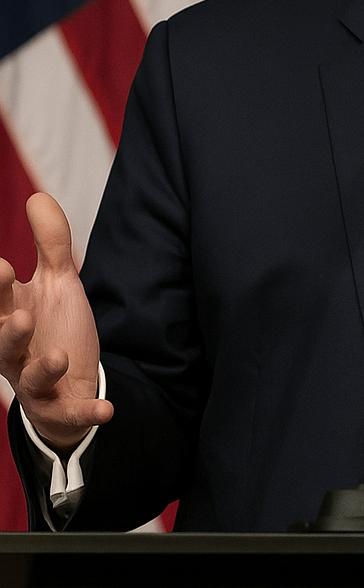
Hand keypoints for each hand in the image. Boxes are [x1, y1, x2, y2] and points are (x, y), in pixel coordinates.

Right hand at [0, 193, 111, 450]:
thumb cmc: (53, 325)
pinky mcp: (63, 406)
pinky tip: (106, 411)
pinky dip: (88, 413)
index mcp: (11, 316)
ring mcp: (38, 382)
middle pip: (2, 343)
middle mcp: (17, 352)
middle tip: (17, 314)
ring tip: (59, 356)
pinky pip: (73, 413)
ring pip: (31, 378)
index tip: (2, 267)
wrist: (68, 382)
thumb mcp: (58, 282)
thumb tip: (37, 196)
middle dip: (7, 331)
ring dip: (43, 369)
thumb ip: (50, 243)